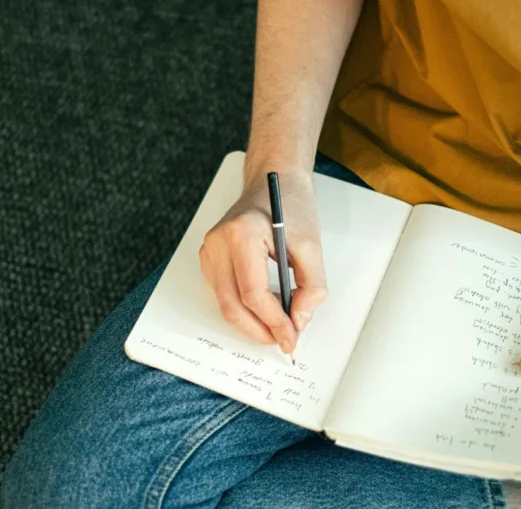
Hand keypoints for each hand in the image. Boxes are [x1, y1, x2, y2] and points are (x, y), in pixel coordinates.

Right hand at [198, 170, 326, 353]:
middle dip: (259, 329)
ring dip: (251, 322)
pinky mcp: (208, 257)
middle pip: (232, 304)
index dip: (274, 321)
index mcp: (242, 234)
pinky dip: (242, 307)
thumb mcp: (312, 246)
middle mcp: (218, 243)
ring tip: (277, 326)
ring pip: (224, 303)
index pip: (253, 293)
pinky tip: (263, 309)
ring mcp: (209, 250)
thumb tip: (299, 320)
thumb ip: (311, 287)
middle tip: (282, 340)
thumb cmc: (290, 206)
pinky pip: (222, 293)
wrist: (273, 181)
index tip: (291, 336)